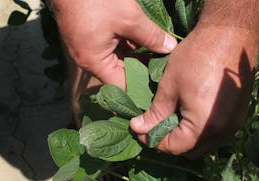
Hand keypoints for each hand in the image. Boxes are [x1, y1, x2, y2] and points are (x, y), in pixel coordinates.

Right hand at [51, 0, 176, 88]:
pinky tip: (144, 38)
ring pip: (118, 58)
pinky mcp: (90, 37)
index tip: (160, 83)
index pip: (122, 86)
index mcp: (95, 62)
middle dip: (142, 68)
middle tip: (164, 67)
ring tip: (159, 52)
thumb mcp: (129, 17)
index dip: (142, 86)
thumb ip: (151, 36)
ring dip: (136, 54)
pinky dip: (127, 43)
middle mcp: (89, 60)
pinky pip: (112, 47)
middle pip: (120, 73)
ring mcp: (89, 48)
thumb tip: (170, 48)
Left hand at [130, 25, 258, 155]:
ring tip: (169, 118)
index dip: (153, 140)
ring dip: (185, 137)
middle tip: (152, 124)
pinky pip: (215, 133)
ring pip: (203, 144)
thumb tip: (138, 128)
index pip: (174, 147)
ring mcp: (234, 125)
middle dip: (169, 141)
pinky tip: (187, 112)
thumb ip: (155, 113)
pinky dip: (199, 130)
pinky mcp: (239, 115)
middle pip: (190, 150)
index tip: (139, 129)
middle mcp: (223, 132)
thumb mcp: (170, 86)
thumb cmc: (198, 57)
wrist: (231, 34)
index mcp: (204, 126)